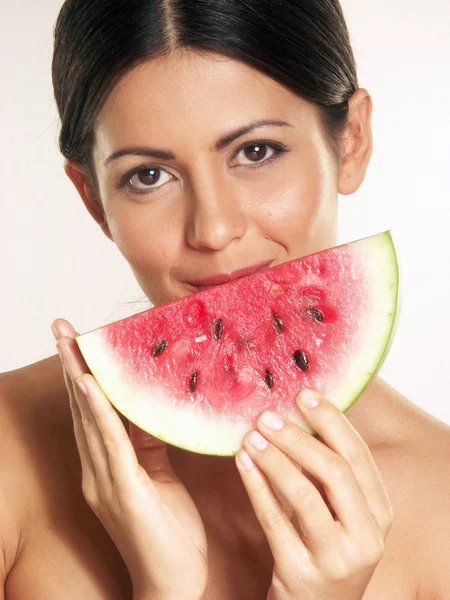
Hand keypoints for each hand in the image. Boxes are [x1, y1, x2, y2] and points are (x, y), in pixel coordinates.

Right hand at [52, 318, 207, 599]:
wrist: (174, 585)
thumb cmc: (170, 534)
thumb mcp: (161, 478)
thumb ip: (152, 444)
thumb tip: (154, 407)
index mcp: (108, 467)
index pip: (94, 412)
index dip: (84, 375)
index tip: (79, 341)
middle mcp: (98, 471)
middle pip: (83, 409)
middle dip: (72, 365)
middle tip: (63, 327)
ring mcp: (105, 482)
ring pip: (89, 420)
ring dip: (78, 377)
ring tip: (70, 341)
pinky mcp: (123, 491)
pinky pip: (109, 444)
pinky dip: (97, 412)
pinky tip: (88, 385)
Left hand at [235, 388, 393, 599]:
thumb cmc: (326, 546)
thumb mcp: (341, 511)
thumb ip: (329, 471)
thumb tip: (301, 412)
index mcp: (380, 512)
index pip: (358, 455)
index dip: (331, 420)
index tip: (304, 393)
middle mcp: (366, 536)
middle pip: (334, 472)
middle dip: (299, 437)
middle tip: (268, 414)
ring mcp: (336, 559)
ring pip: (305, 496)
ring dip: (275, 459)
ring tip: (251, 434)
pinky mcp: (301, 575)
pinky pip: (275, 521)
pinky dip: (256, 486)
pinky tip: (242, 461)